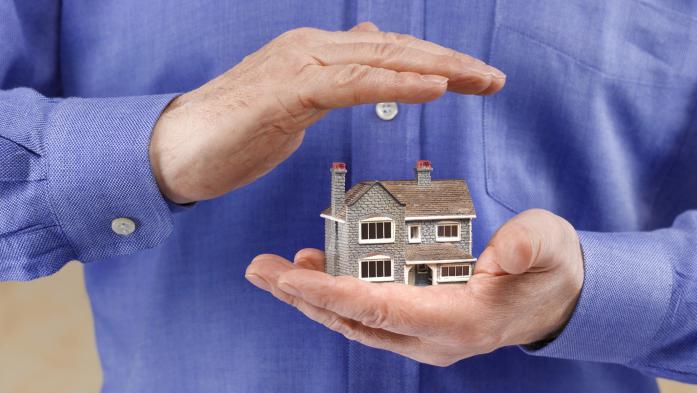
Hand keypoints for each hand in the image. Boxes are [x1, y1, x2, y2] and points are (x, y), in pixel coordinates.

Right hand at [149, 22, 505, 203]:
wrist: (175, 148)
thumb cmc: (233, 132)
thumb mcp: (295, 102)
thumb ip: (333, 78)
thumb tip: (366, 51)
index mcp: (316, 54)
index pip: (387, 52)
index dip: (434, 62)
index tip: (474, 78)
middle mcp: (312, 47)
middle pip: (394, 49)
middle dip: (450, 61)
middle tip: (495, 78)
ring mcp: (299, 63)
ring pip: (381, 59)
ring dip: (437, 67)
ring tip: (481, 79)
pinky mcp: (288, 89)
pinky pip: (353, 83)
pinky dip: (397, 83)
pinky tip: (435, 87)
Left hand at [245, 209, 582, 365]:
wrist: (552, 296)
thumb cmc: (546, 268)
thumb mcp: (546, 246)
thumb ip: (529, 245)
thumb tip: (506, 249)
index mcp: (458, 320)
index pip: (383, 310)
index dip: (334, 294)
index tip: (292, 278)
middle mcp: (432, 337)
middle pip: (356, 321)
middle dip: (305, 298)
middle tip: (262, 270)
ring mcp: (422, 334)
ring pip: (355, 322)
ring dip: (314, 297)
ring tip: (278, 269)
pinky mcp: (417, 322)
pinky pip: (367, 313)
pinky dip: (337, 294)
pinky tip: (317, 270)